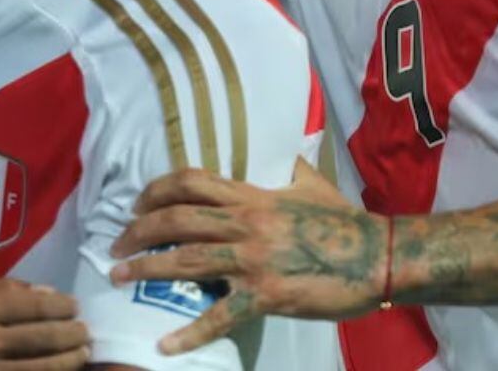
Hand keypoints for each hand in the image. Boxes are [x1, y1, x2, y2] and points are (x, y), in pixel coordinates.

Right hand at [0, 278, 88, 370]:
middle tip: (85, 329)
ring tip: (83, 351)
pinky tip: (63, 369)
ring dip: (72, 358)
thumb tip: (50, 294)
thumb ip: (5, 289)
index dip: (63, 306)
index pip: (36, 305)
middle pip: (47, 336)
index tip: (74, 306)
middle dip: (74, 332)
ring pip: (47, 366)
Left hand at [110, 159, 385, 354]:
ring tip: (118, 278)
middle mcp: (244, 223)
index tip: (135, 205)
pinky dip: (190, 332)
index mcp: (251, 196)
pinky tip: (165, 345)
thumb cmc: (346, 221)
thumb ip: (281, 169)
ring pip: (184, 260)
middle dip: (137, 232)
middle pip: (175, 220)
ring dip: (145, 269)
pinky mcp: (267, 295)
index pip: (189, 183)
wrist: (381, 257)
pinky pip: (220, 315)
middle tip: (115, 246)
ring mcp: (253, 260)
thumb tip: (272, 153)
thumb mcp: (308, 183)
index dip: (155, 191)